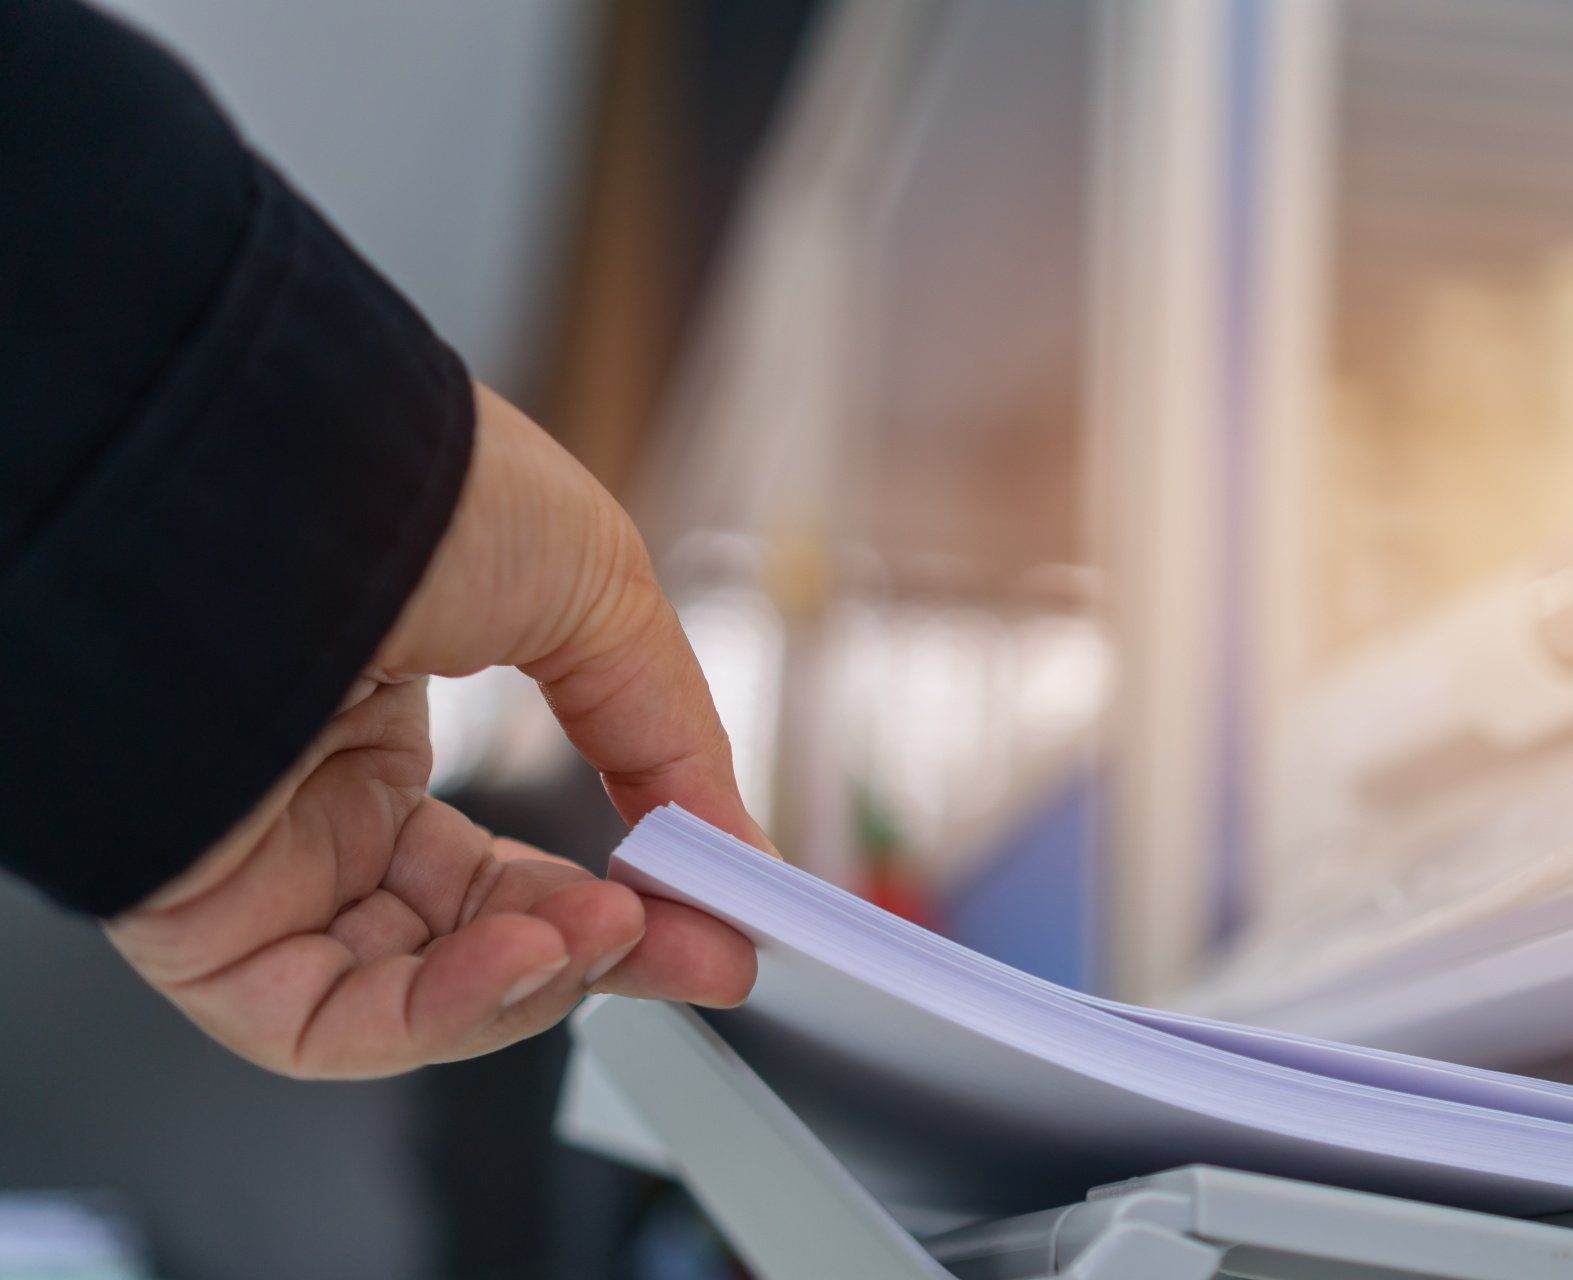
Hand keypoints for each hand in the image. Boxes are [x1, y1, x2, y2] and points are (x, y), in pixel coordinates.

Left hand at [106, 384, 768, 1078]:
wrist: (284, 458)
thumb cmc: (418, 485)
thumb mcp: (596, 595)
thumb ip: (669, 738)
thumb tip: (739, 851)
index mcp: (376, 722)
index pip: (505, 868)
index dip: (619, 902)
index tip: (717, 916)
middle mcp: (309, 803)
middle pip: (470, 941)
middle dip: (604, 956)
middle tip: (708, 956)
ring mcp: (253, 861)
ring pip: (405, 995)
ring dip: (537, 982)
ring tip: (617, 930)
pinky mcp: (196, 913)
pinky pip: (319, 1019)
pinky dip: (443, 1016)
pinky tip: (533, 960)